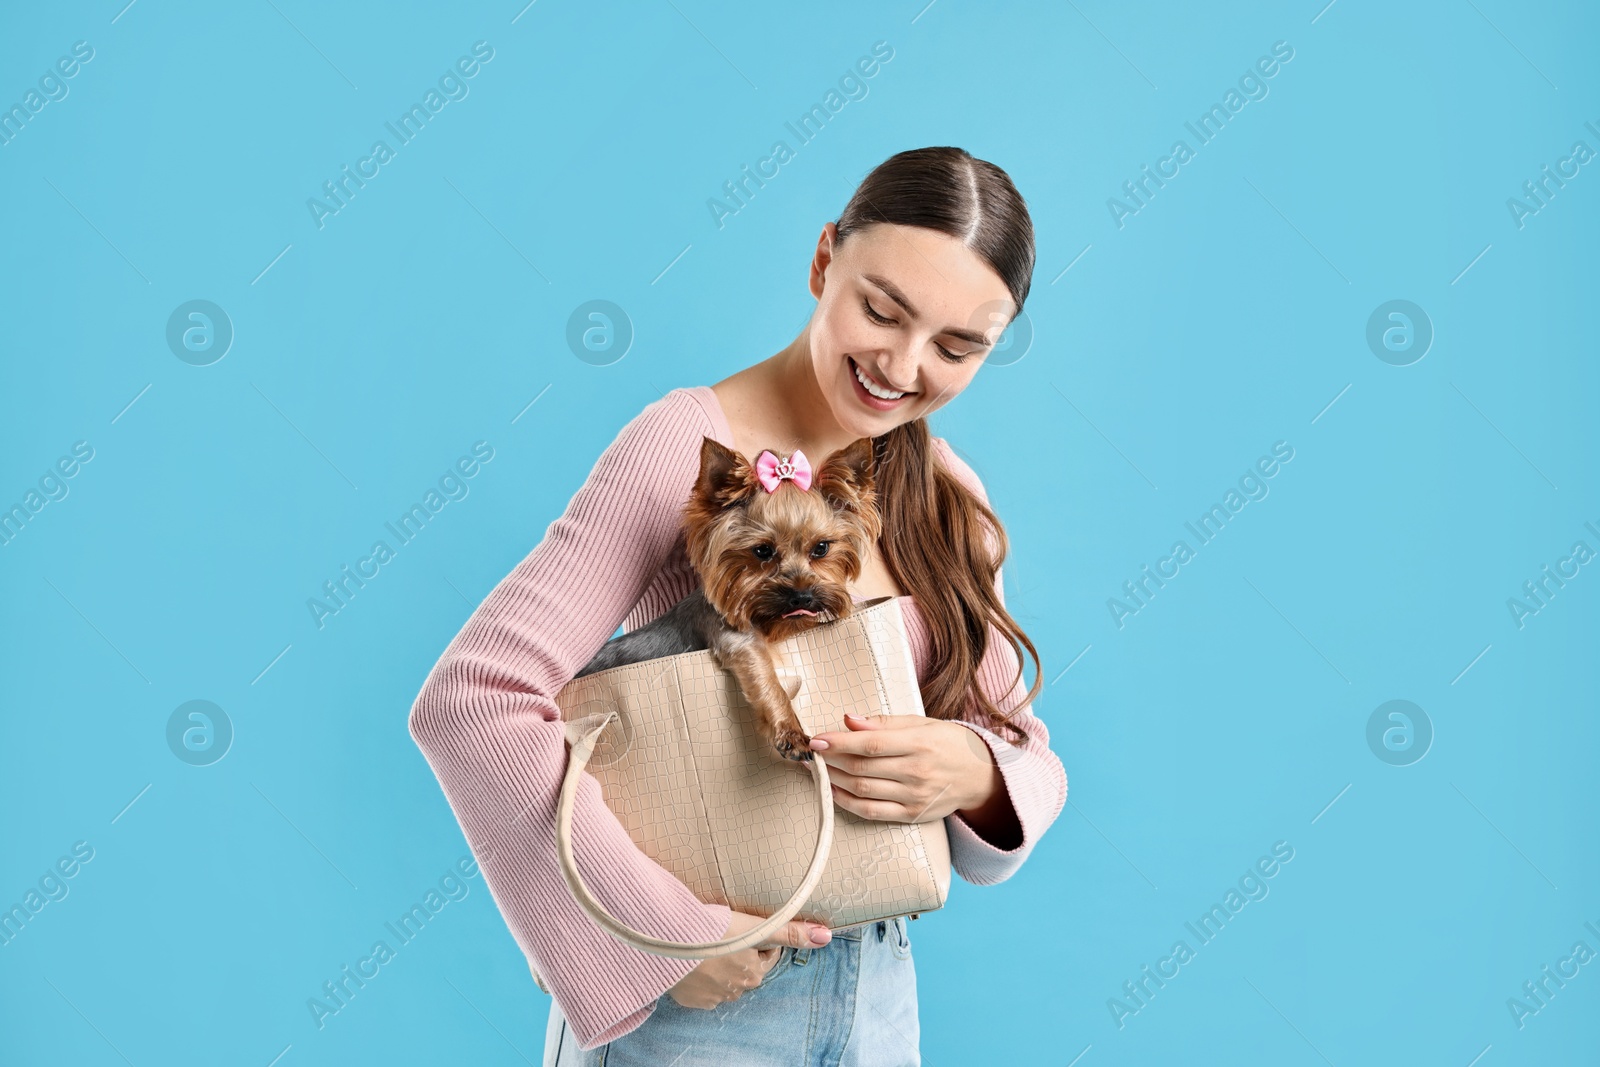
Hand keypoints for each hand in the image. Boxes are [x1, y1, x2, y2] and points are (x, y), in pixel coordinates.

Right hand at [666, 910, 831, 1009]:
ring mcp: (712, 997)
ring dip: (721, 965)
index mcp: (754, 972)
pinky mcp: (690, 999)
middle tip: (727, 932)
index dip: (762, 937)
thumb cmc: (712, 930)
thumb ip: (790, 931)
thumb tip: (826, 936)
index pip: (768, 955)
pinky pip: (702, 989)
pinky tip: (694, 960)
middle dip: (742, 953)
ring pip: (725, 980)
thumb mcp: (755, 926)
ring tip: (709, 944)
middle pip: (747, 968)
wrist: (669, 943)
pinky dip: (701, 976)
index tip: (750, 925)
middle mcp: (736, 989)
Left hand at [806, 712, 999, 823]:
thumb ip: (884, 722)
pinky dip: (847, 802)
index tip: (816, 739)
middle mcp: (917, 772)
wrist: (981, 776)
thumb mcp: (922, 723)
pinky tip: (833, 790)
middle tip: (811, 753)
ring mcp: (914, 796)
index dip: (839, 742)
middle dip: (830, 760)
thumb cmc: (949, 743)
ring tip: (818, 769)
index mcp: (919, 743)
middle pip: (862, 767)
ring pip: (862, 789)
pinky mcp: (912, 815)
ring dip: (833, 779)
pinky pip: (872, 811)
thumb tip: (848, 719)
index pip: (871, 744)